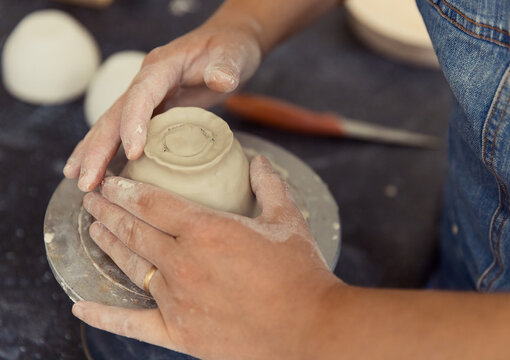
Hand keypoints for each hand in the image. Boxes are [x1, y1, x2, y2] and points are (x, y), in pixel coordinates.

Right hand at [63, 21, 261, 191]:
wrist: (226, 44)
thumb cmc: (229, 48)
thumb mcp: (233, 54)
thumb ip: (225, 67)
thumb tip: (220, 79)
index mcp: (163, 66)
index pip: (141, 94)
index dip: (133, 122)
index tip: (133, 153)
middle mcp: (147, 81)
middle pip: (114, 114)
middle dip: (98, 148)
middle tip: (87, 181)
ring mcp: (146, 96)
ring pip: (112, 125)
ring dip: (94, 153)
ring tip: (80, 182)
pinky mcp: (153, 110)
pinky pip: (124, 131)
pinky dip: (109, 151)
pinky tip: (101, 172)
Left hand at [73, 156, 341, 359]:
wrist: (309, 329)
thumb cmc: (300, 273)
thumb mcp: (287, 221)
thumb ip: (268, 186)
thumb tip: (258, 161)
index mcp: (206, 230)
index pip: (152, 202)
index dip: (127, 189)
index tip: (111, 181)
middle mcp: (183, 262)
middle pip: (134, 229)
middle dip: (110, 210)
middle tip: (93, 198)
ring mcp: (177, 299)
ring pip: (131, 266)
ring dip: (109, 244)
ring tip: (93, 228)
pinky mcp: (179, 332)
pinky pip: (133, 322)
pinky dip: (104, 314)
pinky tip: (81, 305)